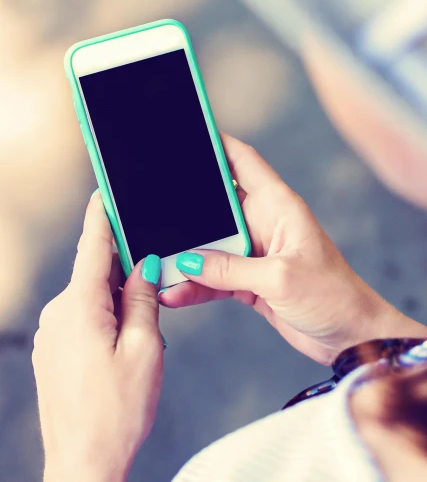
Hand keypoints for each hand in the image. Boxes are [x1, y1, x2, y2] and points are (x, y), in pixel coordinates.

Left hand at [33, 193, 163, 481]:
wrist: (83, 463)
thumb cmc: (116, 412)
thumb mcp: (145, 348)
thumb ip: (143, 298)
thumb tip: (145, 264)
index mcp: (80, 307)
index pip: (92, 247)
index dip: (102, 216)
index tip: (106, 190)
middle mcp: (58, 314)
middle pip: (96, 272)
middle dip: (126, 271)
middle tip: (154, 281)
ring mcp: (52, 333)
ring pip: (91, 296)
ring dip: (118, 300)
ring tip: (141, 332)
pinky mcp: (52, 349)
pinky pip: (81, 317)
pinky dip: (104, 316)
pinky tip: (122, 343)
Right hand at [160, 135, 426, 364]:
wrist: (351, 337)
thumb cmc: (333, 296)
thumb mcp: (279, 278)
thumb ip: (230, 268)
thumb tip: (189, 260)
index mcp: (278, 206)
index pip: (243, 161)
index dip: (216, 145)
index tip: (187, 135)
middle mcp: (264, 223)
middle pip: (217, 205)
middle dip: (187, 208)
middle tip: (153, 208)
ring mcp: (256, 252)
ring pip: (210, 245)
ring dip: (187, 256)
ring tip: (158, 263)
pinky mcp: (251, 280)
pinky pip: (214, 276)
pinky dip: (195, 285)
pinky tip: (175, 293)